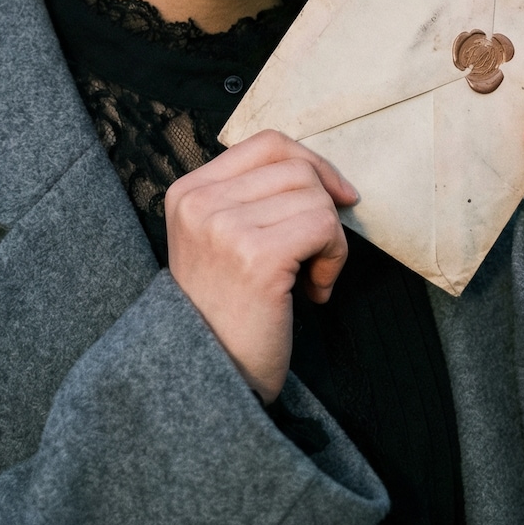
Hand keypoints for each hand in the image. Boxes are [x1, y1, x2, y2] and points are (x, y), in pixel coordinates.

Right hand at [164, 130, 356, 401]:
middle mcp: (200, 203)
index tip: (335, 197)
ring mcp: (225, 228)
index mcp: (188, 192)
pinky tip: (314, 292)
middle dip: (323, 209)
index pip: (267, 144)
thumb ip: (252, 200)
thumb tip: (321, 173)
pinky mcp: (257, 256)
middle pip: (297, 168)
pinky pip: (324, 228)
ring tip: (309, 280)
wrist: (207, 380)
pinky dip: (333, 260)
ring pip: (315, 197)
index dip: (312, 165)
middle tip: (317, 256)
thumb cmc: (225, 314)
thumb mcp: (220, 242)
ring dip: (329, 241)